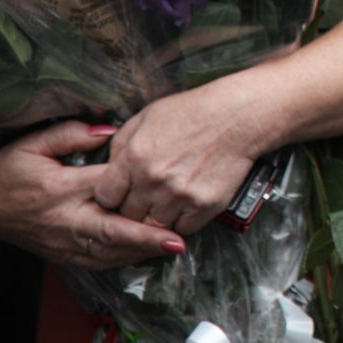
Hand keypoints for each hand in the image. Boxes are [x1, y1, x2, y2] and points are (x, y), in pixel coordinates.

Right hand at [0, 120, 180, 269]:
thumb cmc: (5, 167)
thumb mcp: (32, 142)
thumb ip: (72, 134)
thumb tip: (110, 130)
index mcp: (60, 189)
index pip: (106, 189)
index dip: (137, 190)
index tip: (166, 192)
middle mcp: (64, 220)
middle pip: (111, 232)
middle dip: (146, 239)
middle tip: (178, 243)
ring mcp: (62, 242)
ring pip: (107, 254)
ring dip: (140, 253)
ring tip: (173, 249)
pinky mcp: (60, 255)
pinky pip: (96, 263)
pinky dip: (122, 260)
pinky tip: (146, 255)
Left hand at [95, 81, 269, 234]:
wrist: (238, 117)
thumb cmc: (193, 112)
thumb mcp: (145, 117)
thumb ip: (121, 146)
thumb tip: (109, 170)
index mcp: (134, 157)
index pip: (104, 198)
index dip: (110, 197)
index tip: (119, 193)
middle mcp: (154, 180)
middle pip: (127, 215)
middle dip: (132, 208)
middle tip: (143, 198)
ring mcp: (180, 196)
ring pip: (153, 227)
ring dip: (156, 217)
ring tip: (164, 202)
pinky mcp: (205, 206)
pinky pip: (182, 229)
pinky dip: (181, 221)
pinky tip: (184, 204)